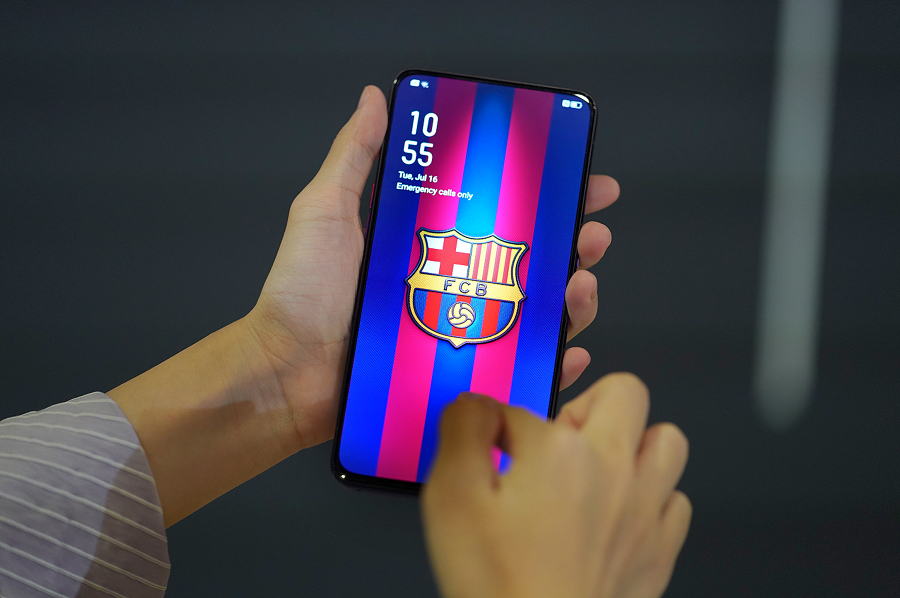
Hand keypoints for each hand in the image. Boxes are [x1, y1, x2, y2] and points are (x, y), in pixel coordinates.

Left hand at [109, 85, 618, 525]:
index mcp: (430, 242)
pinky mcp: (460, 375)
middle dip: (572, 242)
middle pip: (528, 259)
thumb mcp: (326, 210)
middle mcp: (451, 284)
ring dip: (572, 297)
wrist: (286, 373)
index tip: (581, 178)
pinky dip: (552, 363)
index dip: (545, 194)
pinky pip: (519, 370)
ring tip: (581, 283)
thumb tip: (375, 98)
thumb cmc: (301, 293)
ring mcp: (459, 331)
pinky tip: (570, 349)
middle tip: (592, 233)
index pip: (499, 211)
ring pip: (534, 312)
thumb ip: (353, 156)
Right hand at [422, 374, 690, 597]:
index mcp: (560, 452)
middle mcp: (613, 472)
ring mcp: (644, 511)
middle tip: (556, 434)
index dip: (499, 422)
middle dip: (589, 402)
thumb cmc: (500, 587)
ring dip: (634, 442)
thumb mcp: (452, 497)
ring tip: (598, 463)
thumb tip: (475, 403)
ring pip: (666, 440)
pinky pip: (677, 499)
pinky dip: (652, 496)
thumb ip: (464, 431)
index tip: (489, 443)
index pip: (525, 406)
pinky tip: (618, 512)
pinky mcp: (658, 552)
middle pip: (624, 392)